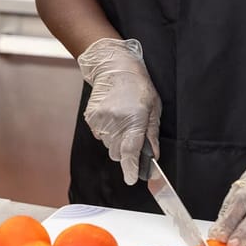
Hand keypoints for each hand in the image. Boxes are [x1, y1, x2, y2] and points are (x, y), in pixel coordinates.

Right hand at [78, 38, 161, 184]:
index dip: (131, 168)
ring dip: (117, 142)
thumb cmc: (138, 85)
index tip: (131, 179)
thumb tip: (153, 155)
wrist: (114, 67)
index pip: (131, 151)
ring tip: (123, 122)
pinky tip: (114, 118)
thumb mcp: (154, 108)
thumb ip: (152, 134)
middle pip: (118, 153)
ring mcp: (101, 120)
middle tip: (133, 136)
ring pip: (109, 146)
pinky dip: (108, 133)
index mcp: (135, 119)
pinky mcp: (91, 118)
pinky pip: (100, 136)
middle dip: (126, 152)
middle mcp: (116, 122)